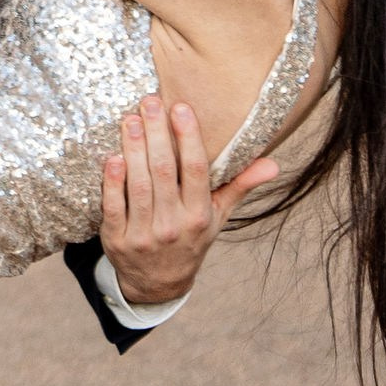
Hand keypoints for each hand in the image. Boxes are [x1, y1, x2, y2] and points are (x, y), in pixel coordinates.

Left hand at [97, 94, 283, 309]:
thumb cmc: (190, 239)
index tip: (181, 107)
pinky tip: (112, 157)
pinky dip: (113, 183)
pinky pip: (114, 207)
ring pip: (139, 186)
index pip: (196, 170)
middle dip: (156, 134)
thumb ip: (240, 186)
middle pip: (164, 172)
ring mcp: (144, 234)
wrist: (158, 283)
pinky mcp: (117, 240)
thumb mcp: (218, 216)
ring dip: (133, 150)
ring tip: (131, 119)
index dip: (189, 137)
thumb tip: (273, 164)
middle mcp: (173, 225)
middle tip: (149, 101)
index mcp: (199, 215)